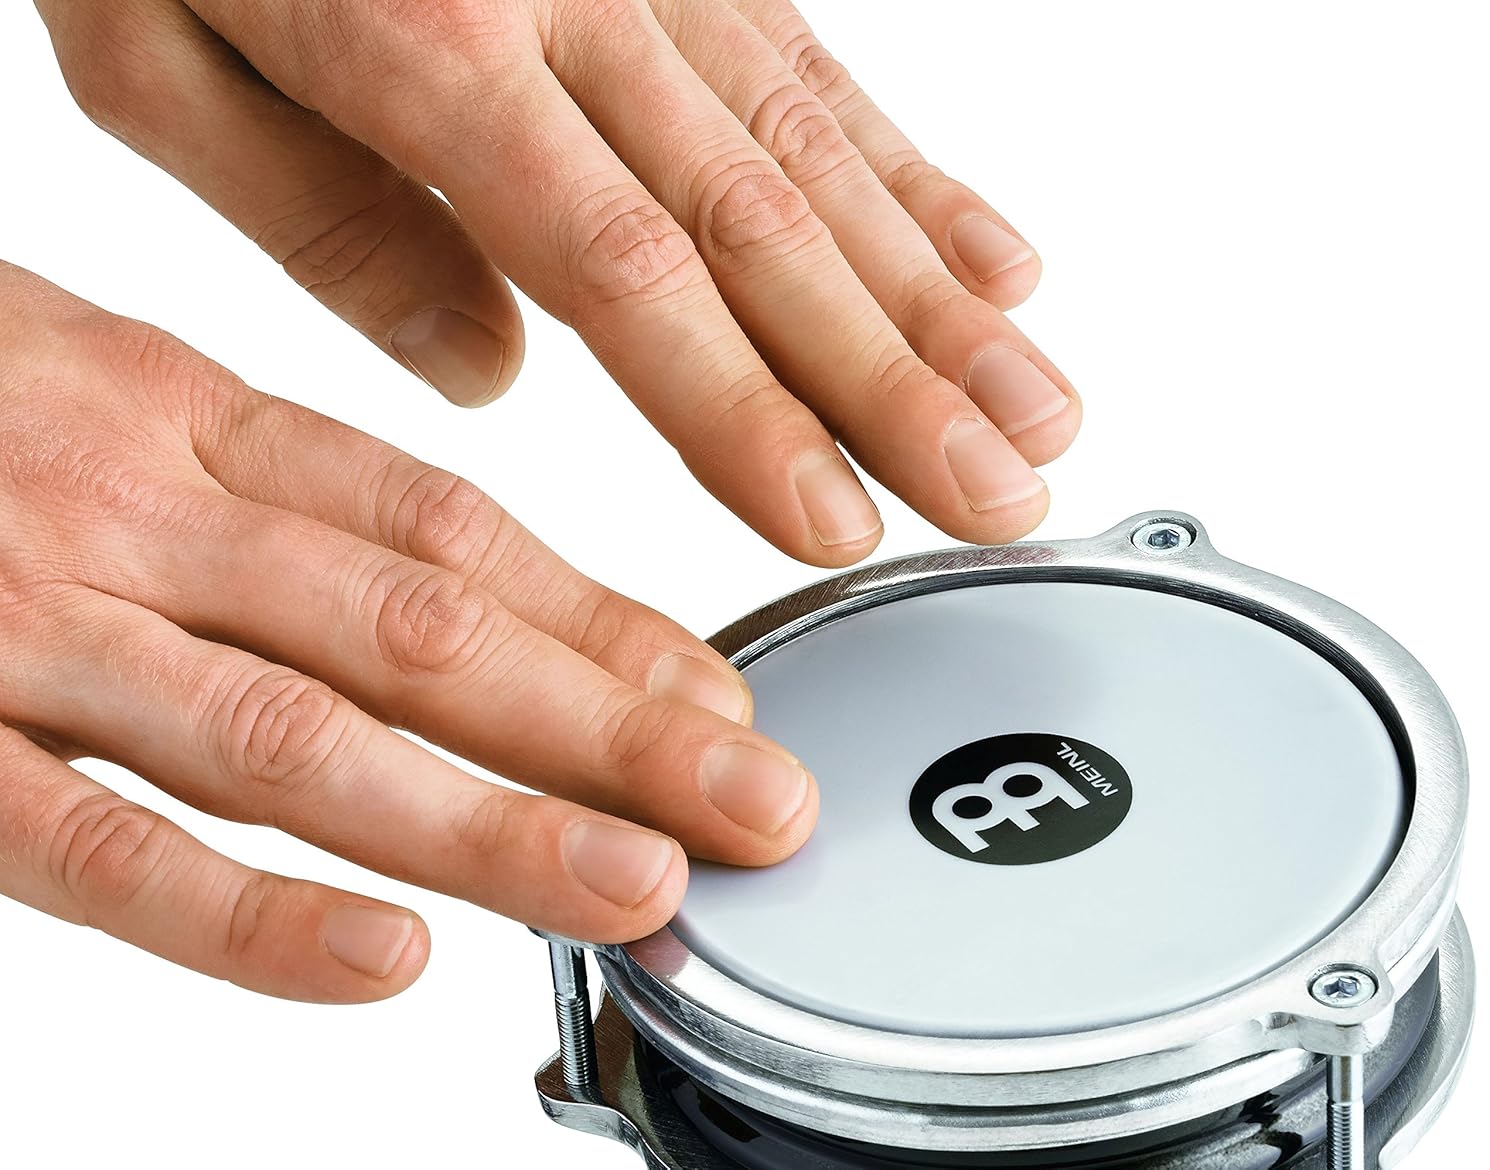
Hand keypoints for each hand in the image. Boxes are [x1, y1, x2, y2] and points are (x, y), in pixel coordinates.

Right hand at [0, 261, 815, 1001]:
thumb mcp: (102, 383)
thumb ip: (262, 481)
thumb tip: (433, 571)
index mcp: (182, 415)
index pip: (444, 525)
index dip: (598, 614)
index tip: (719, 690)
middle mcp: (128, 509)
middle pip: (418, 633)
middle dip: (608, 728)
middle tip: (756, 804)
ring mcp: (17, 625)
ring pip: (295, 740)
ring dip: (485, 824)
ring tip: (640, 884)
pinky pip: (86, 845)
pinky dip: (240, 912)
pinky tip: (386, 961)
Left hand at [36, 0, 1080, 565]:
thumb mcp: (158, 62)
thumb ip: (321, 224)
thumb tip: (486, 371)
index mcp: (434, 46)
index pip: (628, 272)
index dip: (747, 411)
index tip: (836, 519)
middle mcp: (580, 0)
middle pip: (769, 228)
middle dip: (899, 383)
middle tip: (998, 499)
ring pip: (829, 157)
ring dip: (946, 302)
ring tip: (1037, 419)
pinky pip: (823, 73)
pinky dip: (921, 181)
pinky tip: (1001, 269)